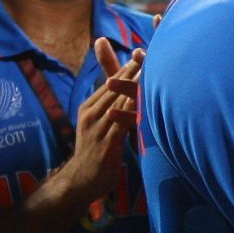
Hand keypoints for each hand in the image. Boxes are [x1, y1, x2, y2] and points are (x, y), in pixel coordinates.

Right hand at [50, 39, 143, 212]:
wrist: (81, 181)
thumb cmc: (96, 153)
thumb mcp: (100, 126)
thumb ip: (112, 108)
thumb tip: (124, 93)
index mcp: (89, 107)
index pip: (110, 82)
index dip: (127, 66)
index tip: (143, 51)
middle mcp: (91, 114)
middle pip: (114, 87)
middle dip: (133, 70)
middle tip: (150, 52)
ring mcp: (97, 128)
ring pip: (118, 102)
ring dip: (135, 86)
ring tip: (152, 71)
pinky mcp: (105, 144)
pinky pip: (122, 123)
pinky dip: (133, 111)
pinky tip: (147, 102)